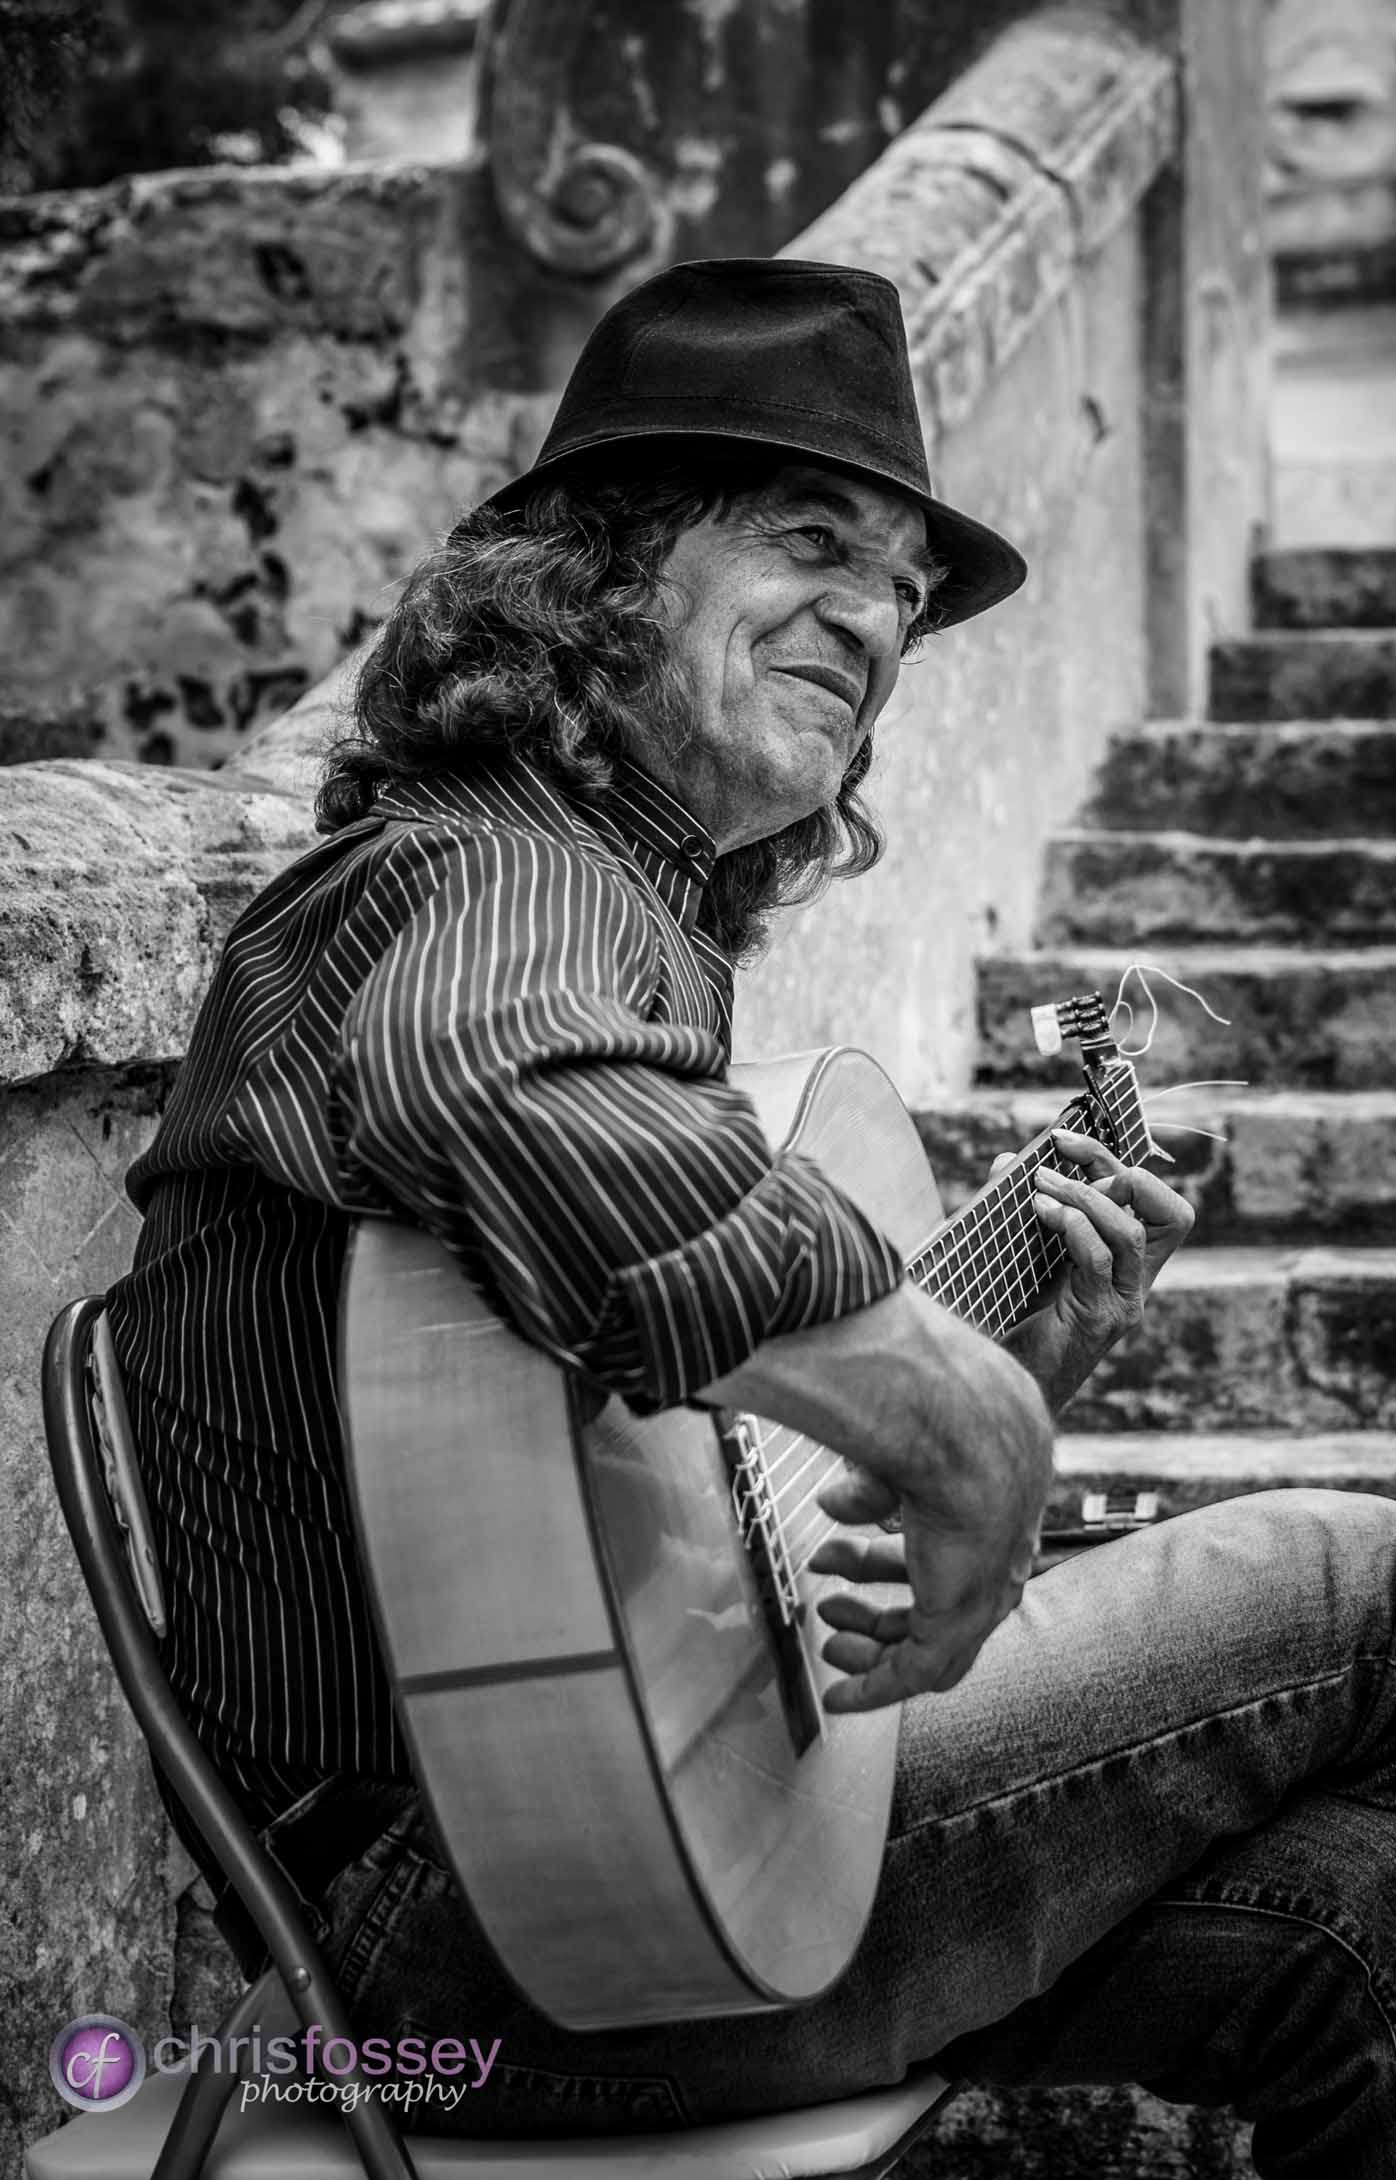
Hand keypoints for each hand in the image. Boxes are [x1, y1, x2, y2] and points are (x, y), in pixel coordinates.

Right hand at [700, 1284, 1052, 1714]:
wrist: (964, 1424)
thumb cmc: (936, 1404)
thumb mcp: (899, 1444)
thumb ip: (872, 1484)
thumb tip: (836, 1502)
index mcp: (995, 1493)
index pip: (947, 1537)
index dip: (892, 1550)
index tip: (844, 1553)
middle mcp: (999, 1547)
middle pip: (939, 1592)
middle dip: (881, 1601)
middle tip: (834, 1604)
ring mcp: (984, 1587)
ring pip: (931, 1641)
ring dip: (874, 1643)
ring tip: (831, 1641)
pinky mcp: (959, 1618)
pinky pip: (915, 1675)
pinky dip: (875, 1689)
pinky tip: (838, 1695)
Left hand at [999, 1127, 1192, 1412]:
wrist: (1002, 1386)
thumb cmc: (1010, 1319)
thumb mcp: (1019, 1252)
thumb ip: (1019, 1208)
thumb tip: (1006, 1161)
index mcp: (1125, 1260)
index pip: (1151, 1199)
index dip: (1116, 1159)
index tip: (1065, 1138)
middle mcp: (1136, 1279)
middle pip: (1170, 1212)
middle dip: (1115, 1171)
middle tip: (1060, 1161)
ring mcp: (1124, 1301)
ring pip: (1134, 1232)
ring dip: (1086, 1196)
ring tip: (1041, 1186)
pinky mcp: (1103, 1318)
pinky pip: (1101, 1258)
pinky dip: (1073, 1226)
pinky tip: (1040, 1213)